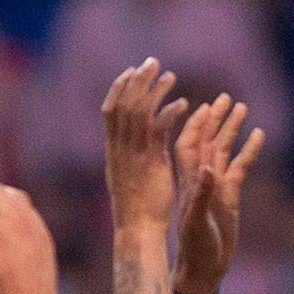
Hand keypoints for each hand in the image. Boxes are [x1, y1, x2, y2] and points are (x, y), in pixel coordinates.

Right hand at [99, 59, 181, 239]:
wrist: (137, 232)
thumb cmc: (135, 211)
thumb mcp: (127, 178)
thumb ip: (129, 157)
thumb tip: (130, 143)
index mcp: (112, 151)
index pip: (110, 110)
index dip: (119, 88)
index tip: (131, 70)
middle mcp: (119, 149)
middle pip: (123, 103)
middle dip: (137, 80)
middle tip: (152, 61)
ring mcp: (133, 155)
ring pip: (140, 112)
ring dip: (155, 91)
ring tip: (171, 76)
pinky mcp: (151, 163)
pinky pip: (159, 130)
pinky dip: (170, 113)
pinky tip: (184, 103)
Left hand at [175, 94, 263, 293]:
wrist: (205, 268)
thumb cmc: (196, 247)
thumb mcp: (197, 222)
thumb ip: (202, 194)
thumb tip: (209, 168)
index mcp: (189, 180)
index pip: (188, 143)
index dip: (194, 124)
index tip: (204, 106)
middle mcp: (202, 178)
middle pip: (207, 140)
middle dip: (215, 118)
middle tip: (226, 98)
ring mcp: (217, 185)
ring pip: (225, 149)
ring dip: (232, 129)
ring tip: (242, 107)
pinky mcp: (231, 195)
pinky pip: (241, 166)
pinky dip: (249, 151)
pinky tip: (259, 135)